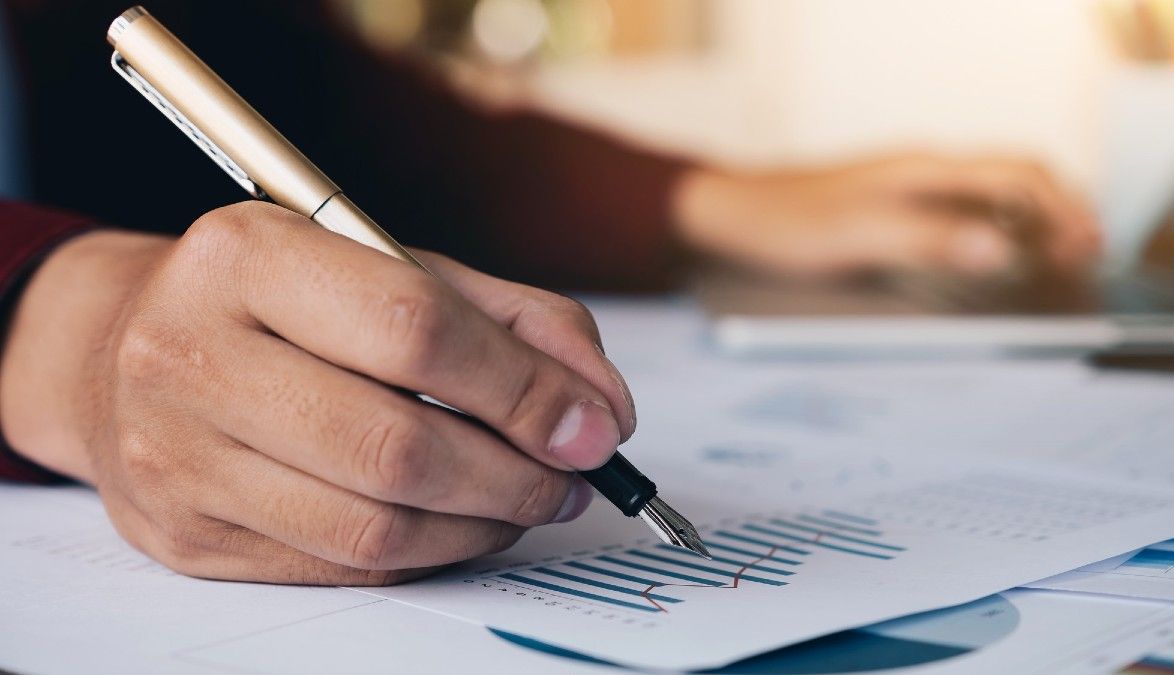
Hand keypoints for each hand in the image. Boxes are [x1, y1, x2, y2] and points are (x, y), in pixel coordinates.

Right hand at [0, 202, 634, 584]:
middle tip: (572, 475)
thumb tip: (601, 408)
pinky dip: (431, 552)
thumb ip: (515, 321)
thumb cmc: (287, 304)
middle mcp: (192, 354)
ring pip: (375, 526)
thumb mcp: (396, 269)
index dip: (523, 387)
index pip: (414, 327)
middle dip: (516, 475)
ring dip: (485, 523)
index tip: (596, 425)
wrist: (125, 352)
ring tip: (528, 497)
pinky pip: (345, 566)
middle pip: (396, 446)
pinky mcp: (186, 535)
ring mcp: (178, 456)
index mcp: (249, 256)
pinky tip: (461, 521)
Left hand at [672, 153, 1100, 277]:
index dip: (1062, 209)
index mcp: (925, 170)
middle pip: (1014, 179)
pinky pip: (958, 213)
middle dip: (1058, 213)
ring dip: (1028, 223)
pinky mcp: (889, 210)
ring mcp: (907, 189)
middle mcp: (923, 172)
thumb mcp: (859, 236)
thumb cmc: (786, 222)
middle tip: (1085, 256)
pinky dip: (992, 233)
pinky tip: (991, 260)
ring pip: (989, 195)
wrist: (730, 213)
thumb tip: (1000, 248)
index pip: (1019, 175)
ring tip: (1054, 260)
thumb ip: (930, 239)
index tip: (1087, 248)